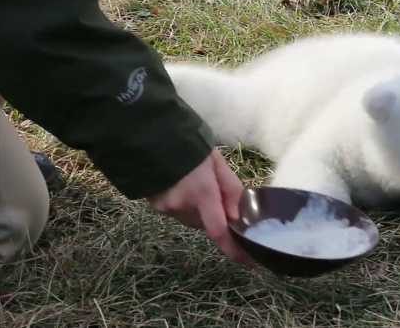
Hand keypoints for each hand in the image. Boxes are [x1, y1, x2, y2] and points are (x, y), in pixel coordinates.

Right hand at [148, 148, 252, 265]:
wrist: (152, 138)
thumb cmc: (191, 147)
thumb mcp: (218, 164)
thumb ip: (231, 190)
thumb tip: (238, 218)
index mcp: (202, 193)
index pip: (219, 230)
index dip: (234, 250)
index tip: (248, 262)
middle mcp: (183, 205)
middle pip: (207, 224)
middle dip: (216, 216)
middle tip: (217, 194)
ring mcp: (166, 208)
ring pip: (192, 220)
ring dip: (200, 212)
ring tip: (196, 185)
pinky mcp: (156, 207)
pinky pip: (178, 214)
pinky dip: (185, 207)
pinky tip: (181, 187)